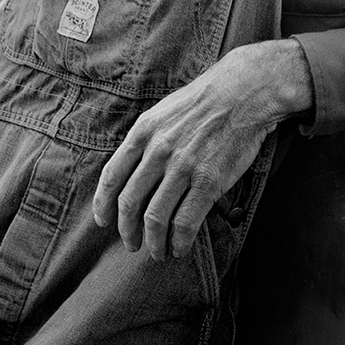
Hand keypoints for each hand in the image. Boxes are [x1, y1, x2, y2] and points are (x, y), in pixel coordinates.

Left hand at [91, 39, 312, 261]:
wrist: (242, 92)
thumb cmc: (203, 102)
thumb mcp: (163, 111)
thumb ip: (146, 140)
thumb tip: (133, 170)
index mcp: (143, 132)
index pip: (112, 176)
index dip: (103, 204)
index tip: (103, 221)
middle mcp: (158, 151)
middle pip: (130, 202)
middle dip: (127, 230)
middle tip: (131, 243)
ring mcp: (183, 167)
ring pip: (156, 217)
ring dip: (153, 241)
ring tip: (157, 252)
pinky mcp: (208, 181)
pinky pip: (186, 221)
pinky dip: (179, 241)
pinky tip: (180, 248)